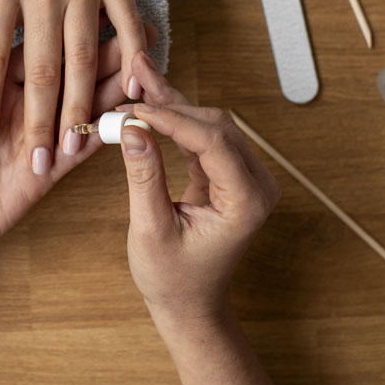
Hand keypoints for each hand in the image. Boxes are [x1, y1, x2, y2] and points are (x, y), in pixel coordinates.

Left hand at [0, 28, 152, 268]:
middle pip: (70, 73)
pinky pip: (84, 148)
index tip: (91, 7)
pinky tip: (136, 116)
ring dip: (116, 89)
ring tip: (150, 70)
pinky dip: (107, 133)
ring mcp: (39, 135)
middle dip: (105, 55)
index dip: (63, 31)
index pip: (35, 51)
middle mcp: (22, 104)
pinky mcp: (50, 171)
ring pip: (86, 106)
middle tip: (142, 35)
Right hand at [119, 52, 280, 321]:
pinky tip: (146, 104)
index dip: (173, 119)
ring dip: (170, 105)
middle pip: (215, 124)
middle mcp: (254, 184)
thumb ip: (144, 178)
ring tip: (135, 82)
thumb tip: (132, 130)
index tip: (135, 108)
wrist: (189, 303)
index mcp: (246, 201)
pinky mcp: (227, 173)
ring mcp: (243, 177)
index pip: (213, 142)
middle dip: (170, 104)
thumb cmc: (174, 278)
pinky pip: (201, 135)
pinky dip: (173, 120)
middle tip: (130, 87)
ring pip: (208, 123)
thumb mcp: (151, 230)